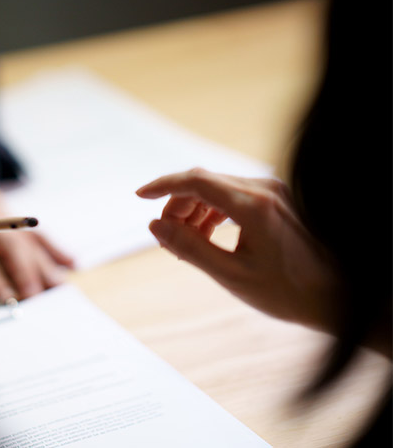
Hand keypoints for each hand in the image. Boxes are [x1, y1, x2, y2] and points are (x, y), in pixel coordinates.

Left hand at [0, 160, 73, 299]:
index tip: (3, 296)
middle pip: (7, 246)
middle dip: (22, 272)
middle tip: (34, 297)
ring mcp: (0, 212)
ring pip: (25, 240)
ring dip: (43, 264)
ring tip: (58, 287)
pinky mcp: (10, 212)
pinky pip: (34, 232)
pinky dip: (53, 247)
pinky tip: (70, 263)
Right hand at [136, 168, 335, 330]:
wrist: (339, 298)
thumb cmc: (290, 292)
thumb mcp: (231, 276)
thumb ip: (189, 248)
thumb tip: (155, 226)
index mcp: (254, 205)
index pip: (196, 180)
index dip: (163, 185)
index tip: (140, 196)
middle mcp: (265, 189)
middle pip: (204, 182)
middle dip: (177, 205)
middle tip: (165, 238)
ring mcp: (274, 192)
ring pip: (218, 188)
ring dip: (194, 210)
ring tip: (184, 242)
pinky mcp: (278, 200)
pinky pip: (234, 195)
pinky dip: (213, 211)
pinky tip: (206, 236)